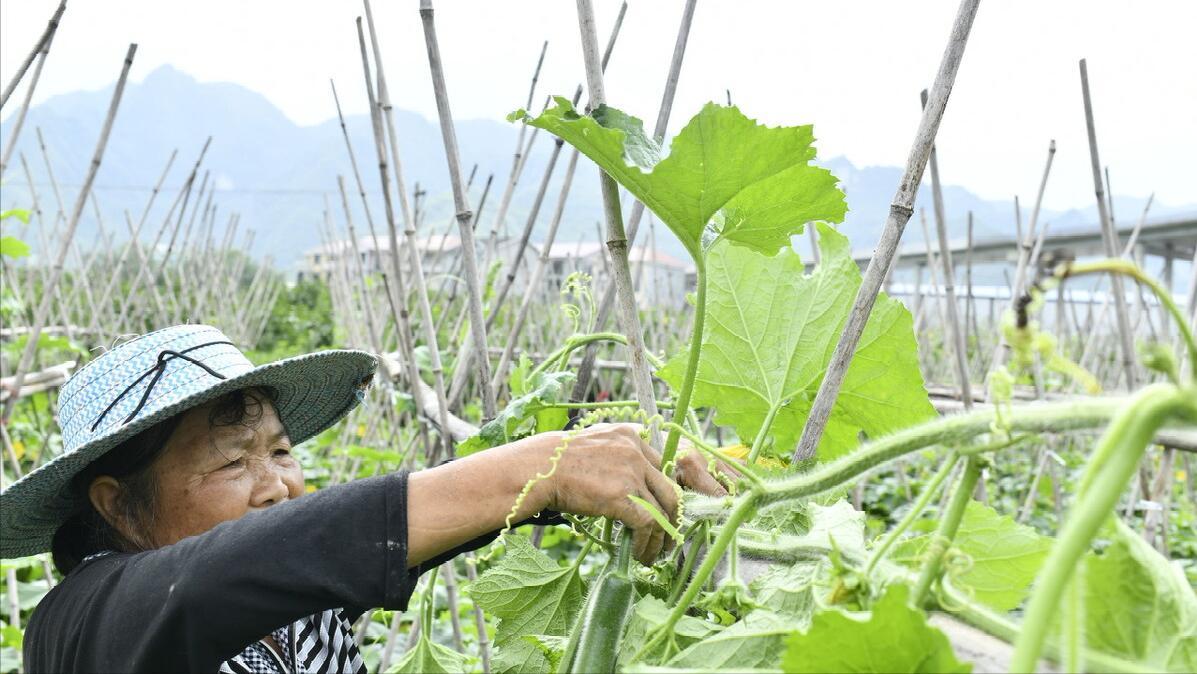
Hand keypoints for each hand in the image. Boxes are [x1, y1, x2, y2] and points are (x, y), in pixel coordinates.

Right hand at [527, 424, 732, 564]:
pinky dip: (647, 543)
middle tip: (669, 536)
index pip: (660, 465)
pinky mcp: (623, 497)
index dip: (662, 491)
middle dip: (672, 516)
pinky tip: (639, 554)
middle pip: (669, 488)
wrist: (538, 469)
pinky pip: (648, 525)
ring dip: (662, 537)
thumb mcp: (590, 442)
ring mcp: (632, 474)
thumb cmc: (553, 459)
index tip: (661, 508)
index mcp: (629, 435)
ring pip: (663, 510)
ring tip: (655, 553)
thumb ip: (611, 452)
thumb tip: (618, 476)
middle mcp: (636, 452)